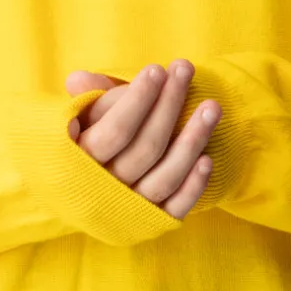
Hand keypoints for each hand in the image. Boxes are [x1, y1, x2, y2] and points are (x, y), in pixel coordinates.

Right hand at [64, 61, 221, 220]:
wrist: (85, 196)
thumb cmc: (84, 143)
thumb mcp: (78, 120)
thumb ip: (87, 100)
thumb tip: (79, 79)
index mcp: (81, 162)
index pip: (115, 130)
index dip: (138, 99)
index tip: (157, 69)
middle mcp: (105, 189)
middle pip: (146, 148)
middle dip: (169, 105)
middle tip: (186, 69)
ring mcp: (129, 208)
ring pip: (165, 177)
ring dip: (193, 141)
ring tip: (212, 107)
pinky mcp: (151, 221)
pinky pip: (175, 207)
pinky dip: (193, 185)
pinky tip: (208, 159)